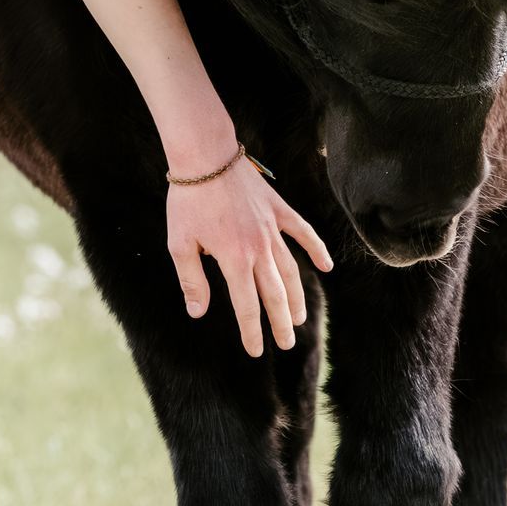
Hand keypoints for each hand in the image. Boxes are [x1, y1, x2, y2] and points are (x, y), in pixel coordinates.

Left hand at [165, 141, 332, 356]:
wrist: (206, 154)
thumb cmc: (188, 200)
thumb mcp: (180, 244)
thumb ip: (192, 280)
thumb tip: (199, 312)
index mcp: (234, 260)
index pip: (247, 306)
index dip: (253, 331)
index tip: (256, 350)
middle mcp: (259, 248)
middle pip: (275, 295)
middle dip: (282, 323)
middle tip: (286, 343)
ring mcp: (272, 228)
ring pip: (291, 271)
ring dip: (297, 297)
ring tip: (301, 318)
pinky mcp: (279, 209)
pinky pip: (303, 232)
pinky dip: (316, 250)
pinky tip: (326, 266)